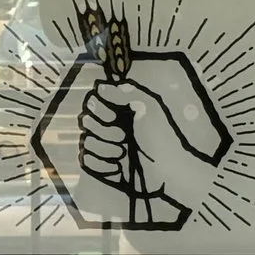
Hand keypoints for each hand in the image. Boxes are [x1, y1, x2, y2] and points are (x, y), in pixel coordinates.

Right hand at [78, 76, 220, 226]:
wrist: (168, 168)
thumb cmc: (161, 135)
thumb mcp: (149, 106)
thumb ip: (125, 93)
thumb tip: (100, 86)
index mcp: (117, 108)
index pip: (92, 101)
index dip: (100, 109)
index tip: (115, 116)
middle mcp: (106, 124)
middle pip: (85, 121)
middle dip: (106, 131)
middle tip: (125, 137)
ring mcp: (102, 145)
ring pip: (86, 141)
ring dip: (106, 148)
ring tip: (124, 153)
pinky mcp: (100, 164)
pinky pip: (87, 160)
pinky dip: (102, 163)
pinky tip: (118, 166)